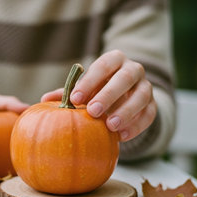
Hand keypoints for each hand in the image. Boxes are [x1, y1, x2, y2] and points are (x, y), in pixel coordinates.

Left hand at [41, 50, 156, 141]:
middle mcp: (133, 70)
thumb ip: (69, 92)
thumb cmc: (98, 89)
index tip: (75, 98)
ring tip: (110, 126)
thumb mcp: (85, 88)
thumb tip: (43, 99)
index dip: (90, 81)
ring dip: (126, 111)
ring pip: (142, 96)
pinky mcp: (153, 106)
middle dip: (109, 94)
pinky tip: (121, 136)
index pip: (103, 65)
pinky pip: (149, 115)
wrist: (126, 96)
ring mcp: (146, 87)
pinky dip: (136, 126)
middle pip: (125, 78)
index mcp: (114, 60)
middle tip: (93, 111)